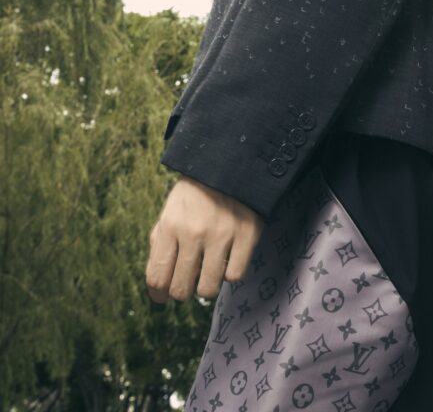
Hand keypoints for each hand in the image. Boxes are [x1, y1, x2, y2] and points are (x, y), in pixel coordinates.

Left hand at [145, 175, 263, 303]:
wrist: (233, 164)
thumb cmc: (197, 193)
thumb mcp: (170, 212)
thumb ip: (159, 245)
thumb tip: (157, 286)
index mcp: (170, 226)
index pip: (156, 277)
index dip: (157, 294)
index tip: (163, 297)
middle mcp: (193, 233)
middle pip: (180, 289)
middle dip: (182, 292)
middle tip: (189, 282)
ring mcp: (221, 235)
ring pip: (208, 289)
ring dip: (207, 286)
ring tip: (210, 271)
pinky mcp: (246, 235)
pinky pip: (235, 275)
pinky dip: (231, 272)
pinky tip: (229, 258)